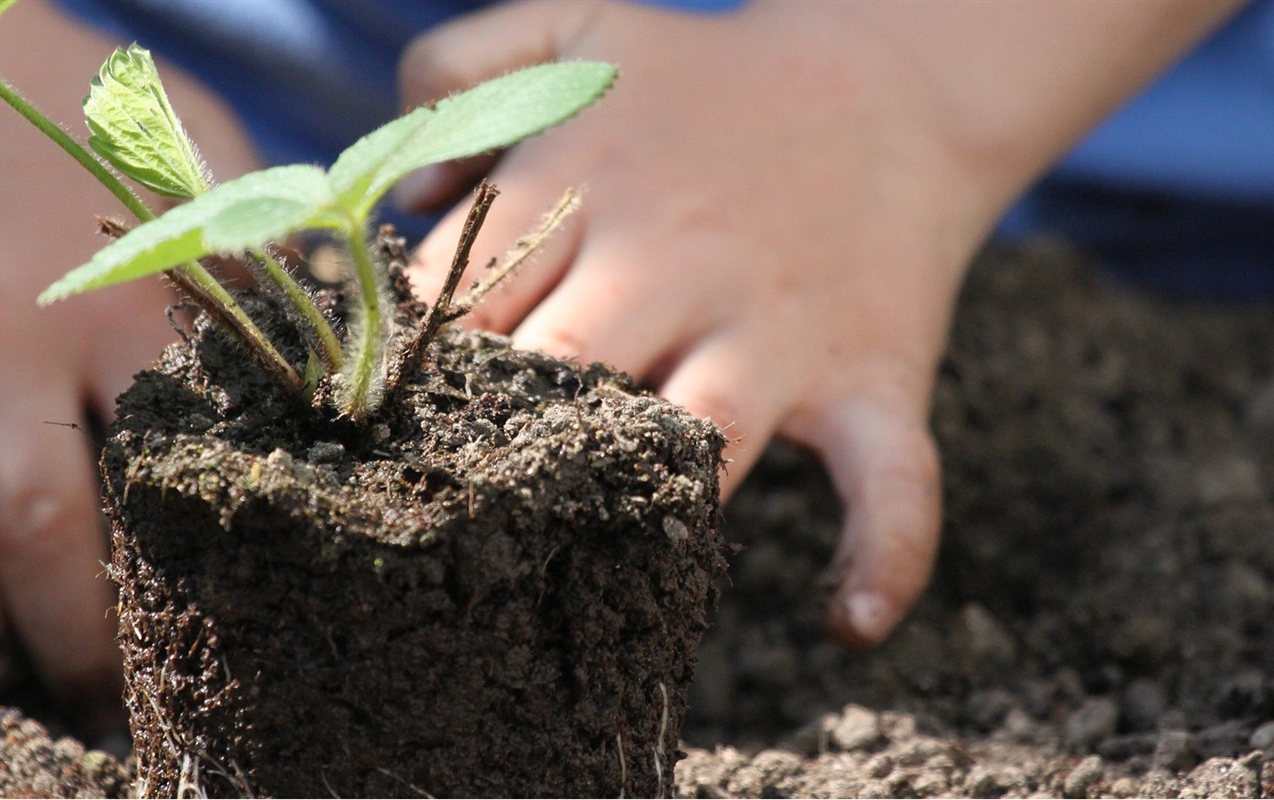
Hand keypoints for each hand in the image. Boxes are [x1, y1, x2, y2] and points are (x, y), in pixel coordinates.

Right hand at [0, 0, 256, 727]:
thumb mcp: (188, 149)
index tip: (200, 656)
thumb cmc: (57, 99)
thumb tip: (353, 342)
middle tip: (92, 706)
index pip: (164, 477)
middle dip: (71, 644)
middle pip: (40, 523)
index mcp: (114, 297)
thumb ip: (258, 249)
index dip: (183, 590)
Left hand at [397, 1, 992, 644]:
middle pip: (557, 373)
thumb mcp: (575, 26)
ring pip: (694, 438)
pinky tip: (847, 623)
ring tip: (586, 558)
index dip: (413, 366)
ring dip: (640, 499)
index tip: (380, 420)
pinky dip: (885, 555)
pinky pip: (893, 480)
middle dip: (499, 439)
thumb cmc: (707, 81)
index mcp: (590, 185)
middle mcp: (676, 264)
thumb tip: (407, 200)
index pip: (465, 297)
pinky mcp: (873, 379)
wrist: (890, 83)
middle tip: (451, 501)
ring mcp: (777, 331)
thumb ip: (457, 66)